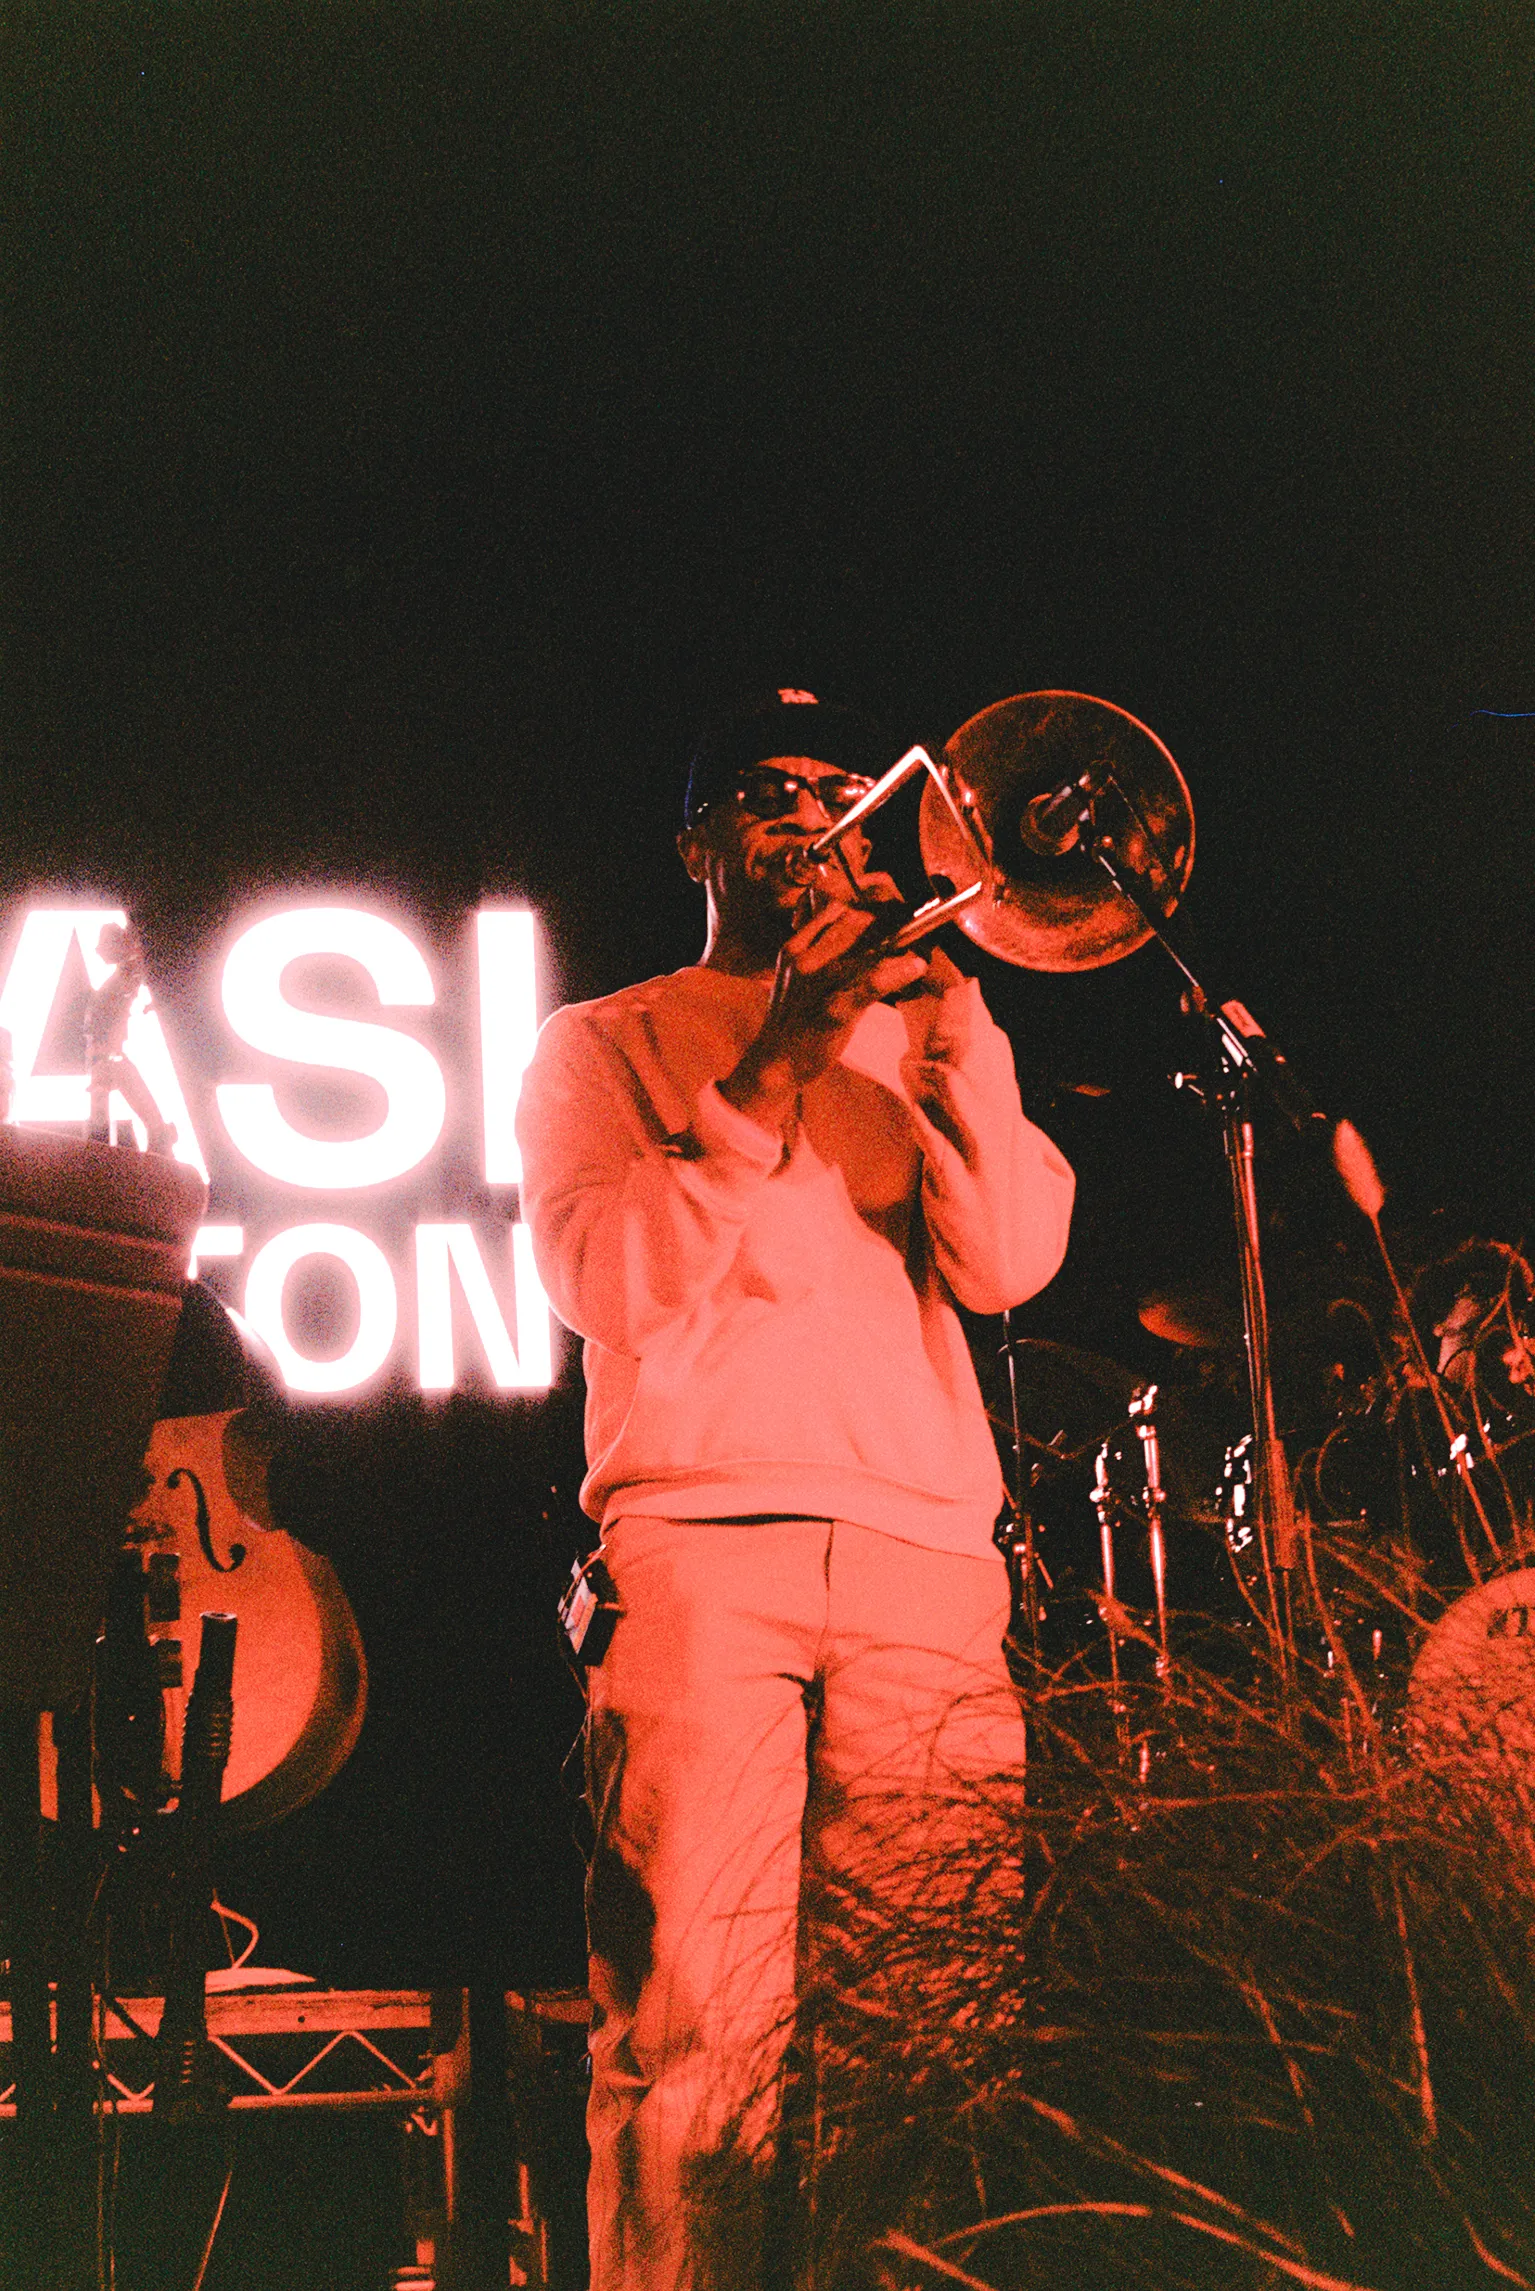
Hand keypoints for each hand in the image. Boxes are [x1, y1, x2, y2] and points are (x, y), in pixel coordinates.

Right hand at [719, 870, 929, 1129]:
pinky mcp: (834, 1012)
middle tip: (919, 928)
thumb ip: (814, 941)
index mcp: (796, 947)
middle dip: (891, 920)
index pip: (836, 907)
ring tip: (923, 946)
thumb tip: (839, 910)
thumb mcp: (794, 971)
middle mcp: (806, 959)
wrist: (773, 1061)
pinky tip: (916, 967)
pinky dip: (896, 973)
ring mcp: (820, 985)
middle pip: (856, 922)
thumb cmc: (792, 1015)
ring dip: (901, 942)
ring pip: (865, 948)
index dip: (870, 902)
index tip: (893, 908)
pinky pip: (869, 985)